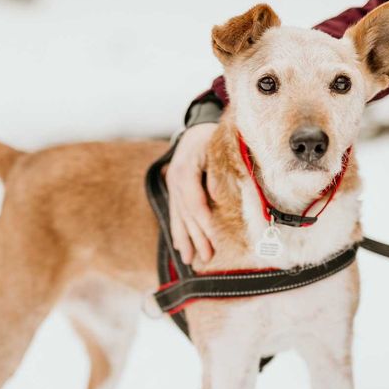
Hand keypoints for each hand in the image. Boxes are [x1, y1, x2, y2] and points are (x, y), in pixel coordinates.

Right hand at [165, 123, 216, 263]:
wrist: (195, 129)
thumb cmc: (210, 137)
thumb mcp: (215, 149)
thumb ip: (216, 172)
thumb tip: (217, 196)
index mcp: (184, 169)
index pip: (194, 202)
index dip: (203, 222)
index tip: (214, 239)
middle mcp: (175, 180)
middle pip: (186, 214)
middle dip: (197, 237)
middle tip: (207, 256)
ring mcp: (172, 187)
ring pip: (178, 217)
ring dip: (185, 240)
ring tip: (189, 260)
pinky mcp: (174, 191)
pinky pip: (174, 214)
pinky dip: (177, 231)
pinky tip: (179, 247)